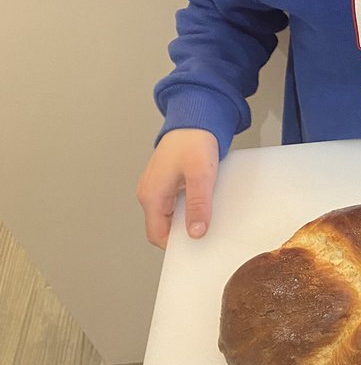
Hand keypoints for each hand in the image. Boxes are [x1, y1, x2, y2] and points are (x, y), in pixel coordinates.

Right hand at [136, 129, 219, 247]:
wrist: (195, 117)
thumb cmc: (194, 140)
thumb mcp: (200, 175)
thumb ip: (198, 205)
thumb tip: (195, 232)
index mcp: (151, 195)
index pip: (157, 235)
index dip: (176, 246)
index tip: (196, 247)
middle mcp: (150, 193)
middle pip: (163, 227)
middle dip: (183, 234)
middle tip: (205, 234)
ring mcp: (157, 187)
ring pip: (170, 216)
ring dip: (187, 220)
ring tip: (207, 218)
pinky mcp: (167, 181)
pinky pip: (176, 203)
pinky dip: (189, 207)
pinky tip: (204, 204)